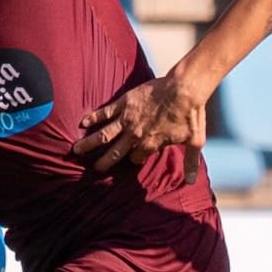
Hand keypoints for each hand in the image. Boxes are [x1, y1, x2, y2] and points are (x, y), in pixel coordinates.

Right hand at [71, 76, 205, 182]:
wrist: (184, 89)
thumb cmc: (191, 115)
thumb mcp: (195, 141)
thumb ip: (191, 162)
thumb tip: (192, 181)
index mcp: (150, 144)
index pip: (136, 158)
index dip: (134, 160)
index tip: (132, 159)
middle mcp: (135, 135)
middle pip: (115, 152)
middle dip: (103, 162)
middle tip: (94, 168)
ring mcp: (127, 119)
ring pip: (104, 135)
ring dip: (89, 143)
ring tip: (76, 150)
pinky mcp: (123, 103)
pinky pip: (105, 112)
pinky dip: (93, 117)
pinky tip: (82, 122)